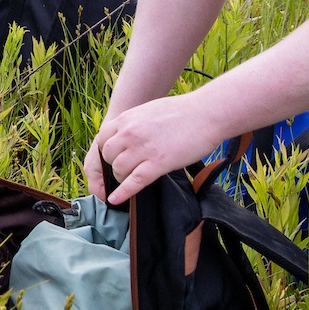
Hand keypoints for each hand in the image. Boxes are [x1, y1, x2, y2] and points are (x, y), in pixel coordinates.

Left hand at [85, 91, 225, 203]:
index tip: (113, 156)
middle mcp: (130, 133)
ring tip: (129, 179)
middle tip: (125, 168)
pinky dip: (122, 192)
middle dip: (113, 164)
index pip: (102, 138)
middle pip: (108, 156)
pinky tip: (115, 199)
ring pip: (119, 170)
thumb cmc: (182, 111)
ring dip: (121, 177)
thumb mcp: (148, 110)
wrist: (206, 114)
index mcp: (126, 118)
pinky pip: (134, 182)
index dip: (106, 150)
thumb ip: (134, 123)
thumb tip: (128, 135)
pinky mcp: (158, 163)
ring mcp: (142, 149)